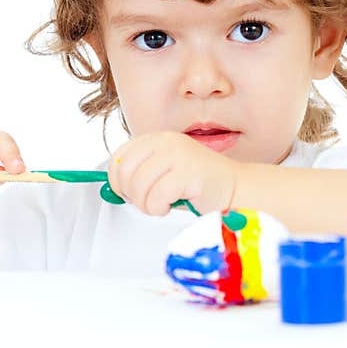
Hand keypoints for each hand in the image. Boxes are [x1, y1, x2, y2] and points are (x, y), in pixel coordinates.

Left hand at [107, 131, 239, 215]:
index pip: (119, 157)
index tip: (126, 193)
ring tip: (161, 205)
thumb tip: (111, 187)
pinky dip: (159, 208)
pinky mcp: (188, 172)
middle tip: (147, 203)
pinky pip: (156, 196)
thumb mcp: (164, 173)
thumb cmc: (198, 186)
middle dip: (131, 195)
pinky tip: (171, 206)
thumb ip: (140, 174)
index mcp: (158, 138)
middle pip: (125, 172)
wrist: (235, 189)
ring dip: (146, 204)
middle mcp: (166, 141)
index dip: (116, 180)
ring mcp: (178, 155)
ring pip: (139, 185)